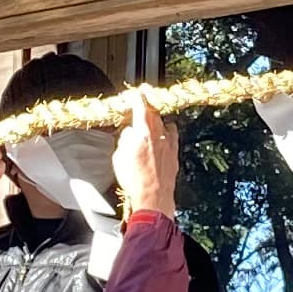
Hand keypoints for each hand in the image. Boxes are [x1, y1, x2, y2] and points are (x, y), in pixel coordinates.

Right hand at [114, 95, 179, 219]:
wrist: (153, 198)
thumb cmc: (134, 181)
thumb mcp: (118, 158)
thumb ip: (124, 140)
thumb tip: (129, 133)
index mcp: (141, 134)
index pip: (140, 107)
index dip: (137, 97)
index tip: (135, 93)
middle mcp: (157, 135)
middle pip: (153, 112)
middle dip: (146, 105)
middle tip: (141, 100)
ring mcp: (168, 143)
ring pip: (162, 122)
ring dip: (155, 118)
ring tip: (149, 119)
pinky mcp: (174, 152)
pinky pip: (172, 134)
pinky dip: (166, 130)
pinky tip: (163, 132)